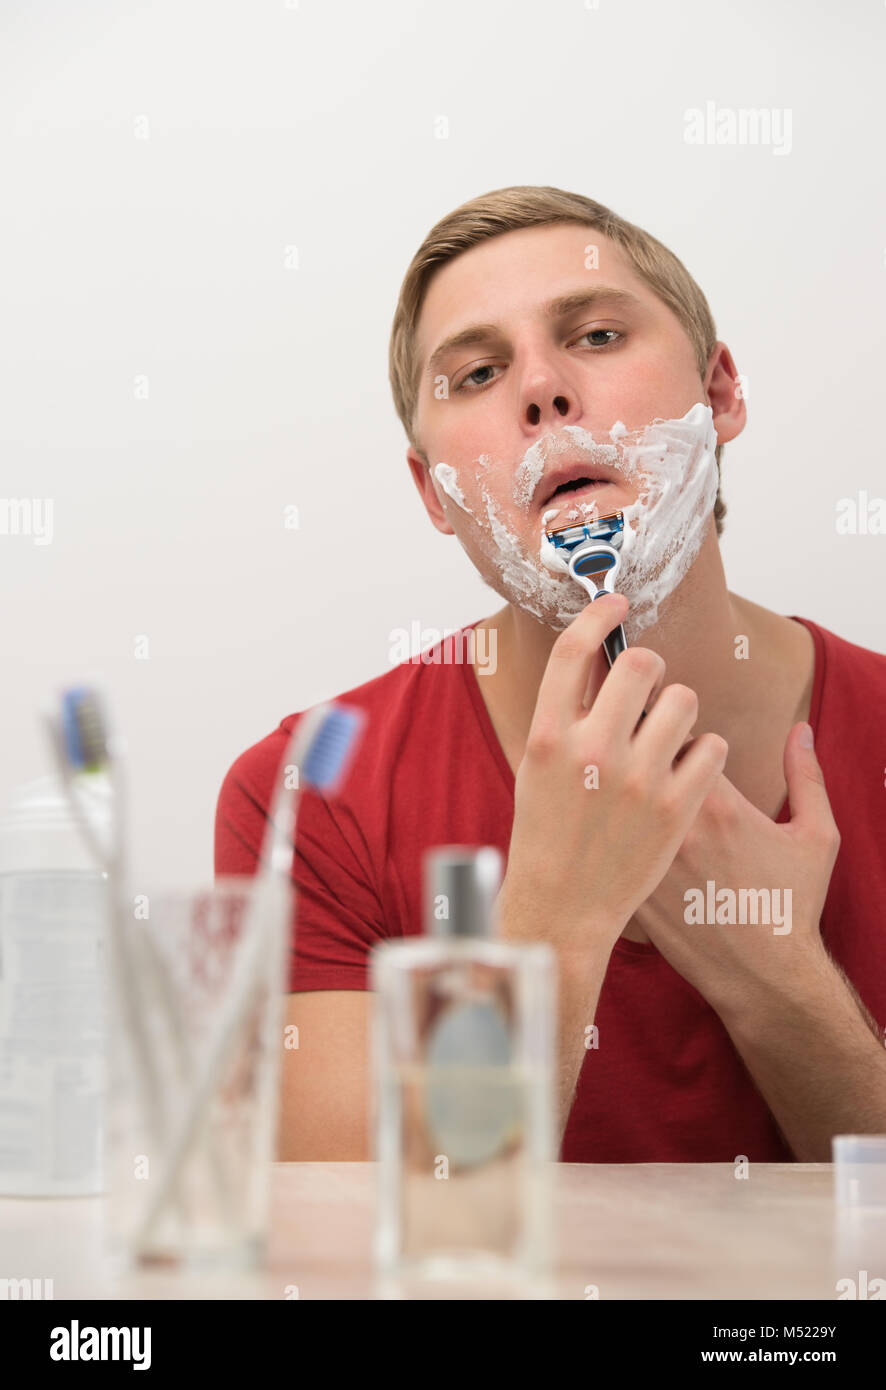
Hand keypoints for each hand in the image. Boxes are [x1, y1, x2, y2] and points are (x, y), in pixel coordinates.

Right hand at [498, 593, 727, 955]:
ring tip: (668, 736)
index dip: (600, 614)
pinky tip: (686, 769)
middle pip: (641, 664)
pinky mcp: (676, 806)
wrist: (564, 908)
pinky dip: (704, 752)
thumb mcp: (536, 768)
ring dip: (680, 710)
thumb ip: (564, 716)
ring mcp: (636, 778)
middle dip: (650, 669)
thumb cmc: (547, 835)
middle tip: (649, 689)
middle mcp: (590, 749)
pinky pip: (712, 745)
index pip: (574, 649)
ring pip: (684, 699)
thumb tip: (596, 663)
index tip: (617, 603)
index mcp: (546, 735)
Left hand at [630, 721, 839, 1014]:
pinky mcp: (629, 892)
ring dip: (616, 800)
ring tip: (627, 808)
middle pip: (633, 765)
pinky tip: (619, 849)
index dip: (670, 735)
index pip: (672, 735)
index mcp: (716, 803)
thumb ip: (805, 776)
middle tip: (641, 767)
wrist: (763, 978)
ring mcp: (646, 863)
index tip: (674, 745)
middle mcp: (673, 828)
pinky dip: (609, 843)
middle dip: (635, 758)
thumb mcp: (815, 838)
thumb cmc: (791, 907)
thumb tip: (800, 730)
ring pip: (612, 807)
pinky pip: (603, 850)